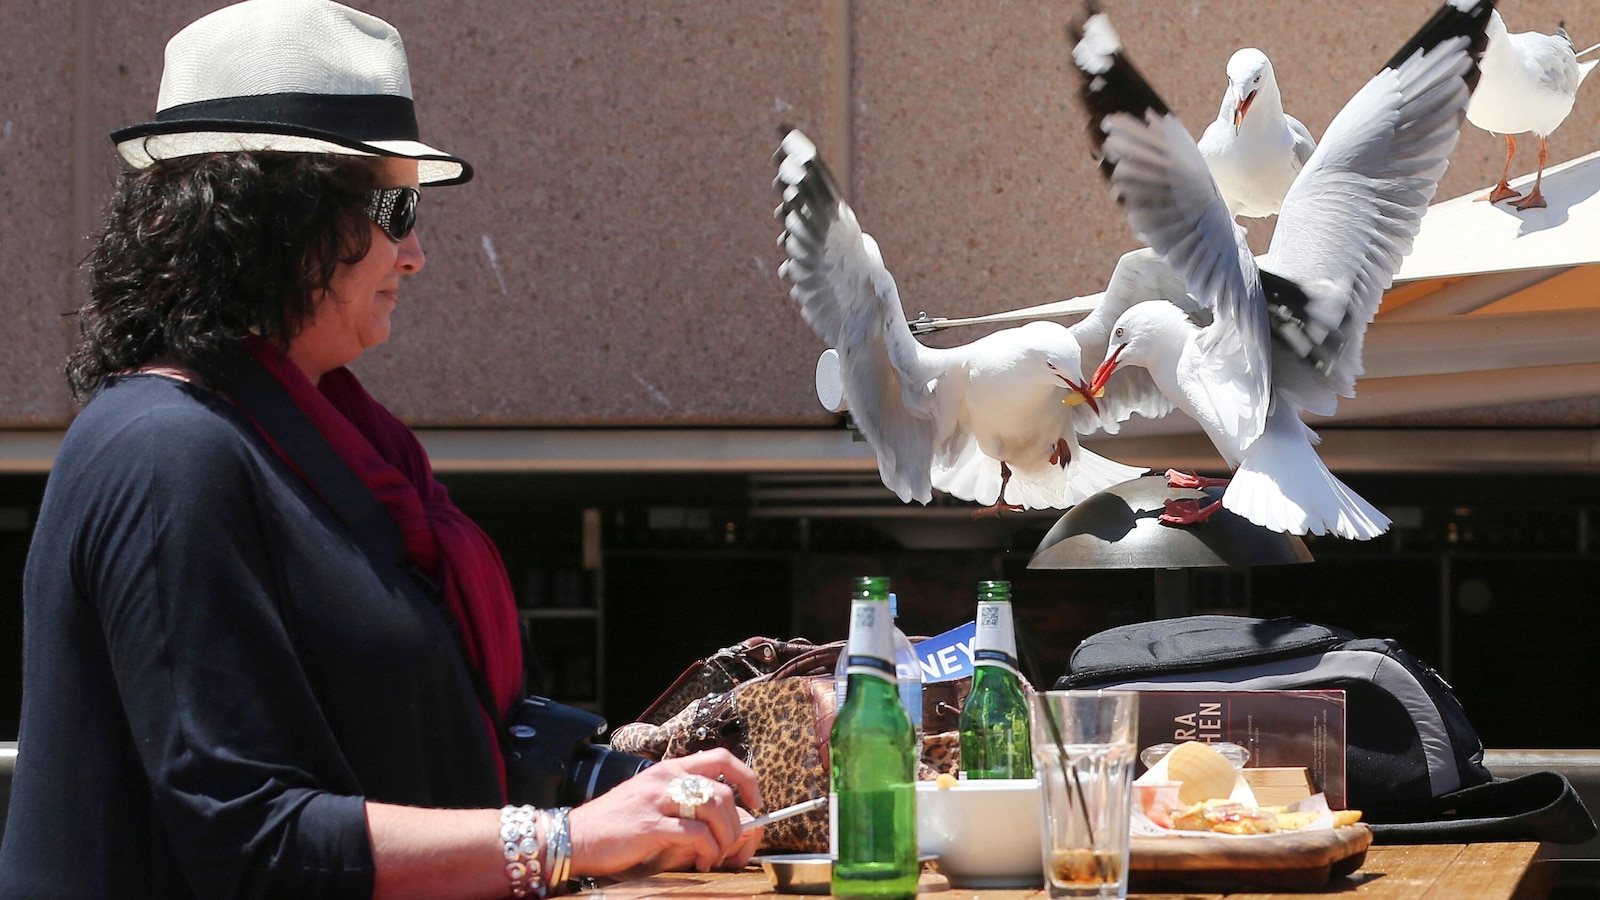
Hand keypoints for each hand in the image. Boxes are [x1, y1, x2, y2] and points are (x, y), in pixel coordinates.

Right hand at [567, 749, 764, 878]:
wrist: (573, 836)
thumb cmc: (613, 823)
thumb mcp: (649, 799)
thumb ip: (680, 801)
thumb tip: (719, 818)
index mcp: (668, 769)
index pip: (721, 757)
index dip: (746, 777)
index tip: (756, 800)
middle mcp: (665, 779)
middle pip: (723, 791)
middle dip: (737, 822)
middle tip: (733, 843)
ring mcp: (657, 800)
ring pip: (714, 809)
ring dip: (725, 838)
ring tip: (717, 855)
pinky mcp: (650, 825)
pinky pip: (696, 834)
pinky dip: (708, 850)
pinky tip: (702, 862)